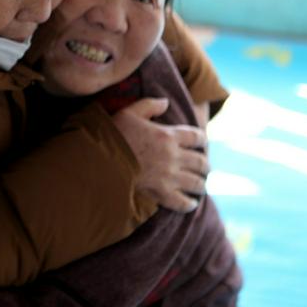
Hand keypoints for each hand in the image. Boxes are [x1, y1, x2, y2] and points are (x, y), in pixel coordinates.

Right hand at [113, 98, 208, 212]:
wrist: (102, 159)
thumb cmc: (114, 134)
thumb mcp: (129, 113)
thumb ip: (149, 105)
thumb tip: (166, 102)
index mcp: (168, 135)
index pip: (196, 137)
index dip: (202, 139)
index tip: (203, 142)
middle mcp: (173, 156)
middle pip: (200, 162)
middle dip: (205, 165)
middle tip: (204, 167)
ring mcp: (169, 176)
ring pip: (196, 183)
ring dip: (201, 184)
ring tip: (200, 185)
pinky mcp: (161, 192)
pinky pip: (182, 201)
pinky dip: (189, 204)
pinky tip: (191, 203)